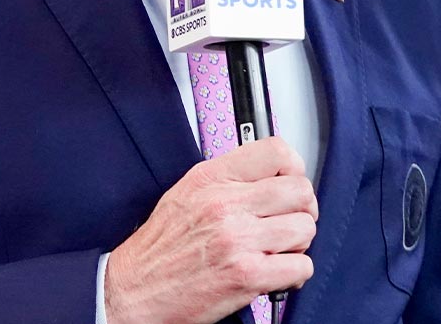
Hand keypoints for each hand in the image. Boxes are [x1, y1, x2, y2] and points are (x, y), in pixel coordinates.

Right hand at [102, 137, 316, 323]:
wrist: (135, 289)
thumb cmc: (161, 247)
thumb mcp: (185, 194)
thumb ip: (227, 180)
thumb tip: (270, 177)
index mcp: (210, 178)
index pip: (276, 152)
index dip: (293, 169)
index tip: (289, 184)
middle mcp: (224, 204)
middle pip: (300, 191)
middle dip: (301, 211)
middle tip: (287, 224)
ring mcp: (237, 238)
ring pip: (305, 229)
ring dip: (297, 244)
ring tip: (277, 252)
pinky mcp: (247, 275)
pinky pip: (301, 266)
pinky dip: (295, 274)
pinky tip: (275, 274)